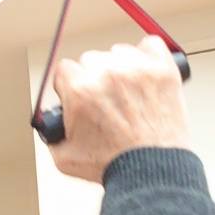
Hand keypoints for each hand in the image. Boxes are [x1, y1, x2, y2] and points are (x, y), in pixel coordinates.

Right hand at [49, 35, 190, 182]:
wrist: (151, 170)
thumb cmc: (113, 164)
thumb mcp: (64, 156)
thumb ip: (52, 133)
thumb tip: (51, 122)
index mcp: (80, 90)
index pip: (65, 69)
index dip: (69, 84)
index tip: (77, 94)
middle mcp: (107, 74)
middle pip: (91, 59)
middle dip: (93, 77)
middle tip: (103, 99)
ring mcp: (137, 69)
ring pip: (119, 52)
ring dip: (119, 67)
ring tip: (126, 91)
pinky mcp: (163, 70)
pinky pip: (151, 44)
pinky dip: (147, 55)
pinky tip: (145, 74)